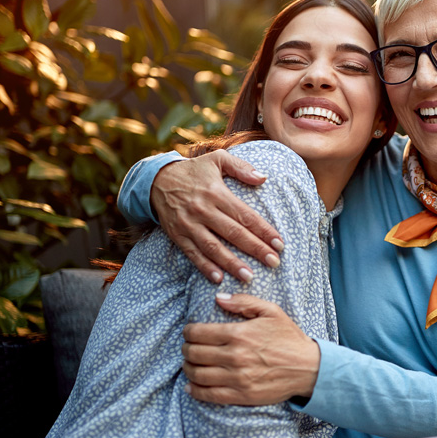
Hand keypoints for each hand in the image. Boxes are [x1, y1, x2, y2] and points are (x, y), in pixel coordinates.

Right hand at [150, 150, 283, 282]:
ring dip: (231, 263)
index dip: (264, 230)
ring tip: (249, 276)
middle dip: (255, 249)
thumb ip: (242, 167)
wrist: (156, 179)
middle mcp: (203, 210)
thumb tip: (264, 178)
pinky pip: (192, 253)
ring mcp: (189, 224)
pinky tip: (218, 278)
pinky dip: (205, 267)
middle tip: (274, 262)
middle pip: (233, 233)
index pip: (245, 215)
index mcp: (217, 192)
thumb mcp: (217, 159)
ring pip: (213, 247)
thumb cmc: (194, 170)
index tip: (279, 243)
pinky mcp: (177, 235)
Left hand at [182, 293, 320, 405]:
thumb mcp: (271, 311)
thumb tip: (218, 298)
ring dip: (188, 368)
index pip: (198, 333)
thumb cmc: (289, 338)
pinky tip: (191, 386)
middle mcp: (235, 356)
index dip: (188, 331)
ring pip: (197, 374)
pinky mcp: (241, 395)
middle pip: (194, 354)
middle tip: (188, 347)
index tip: (189, 332)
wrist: (308, 368)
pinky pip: (208, 395)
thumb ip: (244, 302)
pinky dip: (194, 391)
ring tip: (190, 364)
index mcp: (239, 334)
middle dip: (186, 349)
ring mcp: (237, 378)